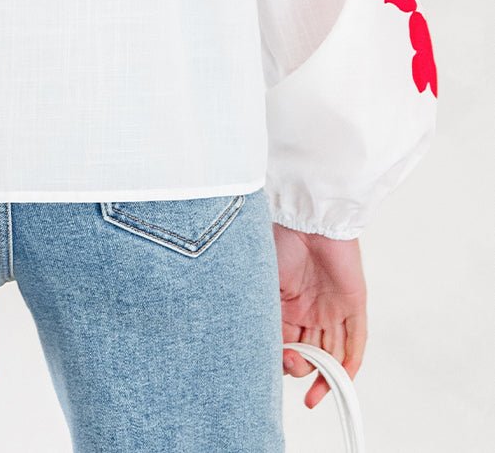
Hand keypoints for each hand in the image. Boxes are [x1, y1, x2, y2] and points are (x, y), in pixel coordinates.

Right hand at [273, 222, 366, 410]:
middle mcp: (308, 309)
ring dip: (324, 376)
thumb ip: (260, 314)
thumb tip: (252, 348)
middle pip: (309, 352)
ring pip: (332, 352)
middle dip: (300, 368)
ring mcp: (332, 308)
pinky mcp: (353, 304)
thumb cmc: (277, 239)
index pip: (285, 343)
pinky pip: (355, 341)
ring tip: (313, 394)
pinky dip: (348, 364)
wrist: (305, 214)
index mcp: (285, 303)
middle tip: (292, 367)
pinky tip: (339, 380)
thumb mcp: (262, 282)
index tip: (274, 363)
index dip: (280, 360)